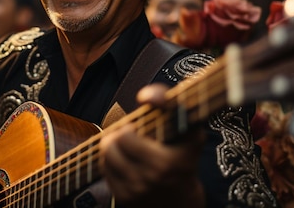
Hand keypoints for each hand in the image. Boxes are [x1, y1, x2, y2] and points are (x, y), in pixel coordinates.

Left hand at [99, 83, 205, 207]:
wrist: (180, 203)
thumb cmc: (182, 158)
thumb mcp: (187, 132)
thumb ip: (171, 106)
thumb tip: (146, 96)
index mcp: (176, 157)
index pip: (142, 130)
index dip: (143, 112)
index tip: (143, 102)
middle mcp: (158, 174)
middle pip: (120, 138)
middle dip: (123, 131)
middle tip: (132, 132)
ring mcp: (140, 188)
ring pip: (108, 152)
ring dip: (113, 144)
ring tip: (124, 144)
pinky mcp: (125, 198)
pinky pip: (105, 168)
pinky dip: (111, 160)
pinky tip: (124, 160)